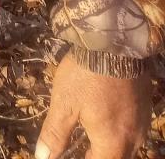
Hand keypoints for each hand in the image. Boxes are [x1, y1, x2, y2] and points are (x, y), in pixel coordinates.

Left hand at [35, 52, 152, 158]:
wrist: (115, 42)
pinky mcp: (145, 105)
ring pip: (128, 145)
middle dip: (98, 155)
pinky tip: (110, 117)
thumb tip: (42, 156)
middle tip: (82, 149)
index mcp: (113, 143)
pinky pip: (134, 127)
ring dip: (111, 144)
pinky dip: (121, 129)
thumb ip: (55, 134)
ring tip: (94, 137)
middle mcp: (133, 138)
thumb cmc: (86, 75)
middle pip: (116, 157)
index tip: (74, 153)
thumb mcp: (64, 104)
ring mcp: (142, 121)